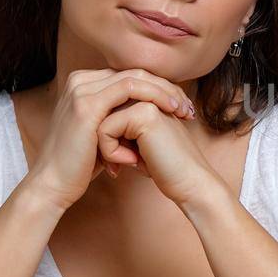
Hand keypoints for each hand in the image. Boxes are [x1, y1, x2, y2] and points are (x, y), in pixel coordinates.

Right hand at [21, 69, 195, 210]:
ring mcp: (81, 90)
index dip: (159, 88)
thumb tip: (151, 112)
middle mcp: (80, 81)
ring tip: (183, 110)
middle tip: (188, 107)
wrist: (54, 184)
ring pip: (136, 77)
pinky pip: (130, 89)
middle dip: (167, 88)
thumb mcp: (104, 133)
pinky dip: (154, 97)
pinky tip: (169, 111)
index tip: (181, 106)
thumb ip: (120, 117)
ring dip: (165, 92)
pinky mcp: (87, 105)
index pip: (131, 76)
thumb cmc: (81, 164)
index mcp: (84, 84)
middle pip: (136, 73)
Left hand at [95, 96, 228, 208]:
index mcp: (146, 97)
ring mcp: (146, 100)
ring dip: (108, 148)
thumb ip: (118, 125)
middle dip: (105, 142)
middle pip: (100, 114)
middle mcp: (146, 94)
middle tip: (122, 164)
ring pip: (100, 121)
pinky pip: (104, 130)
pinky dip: (112, 152)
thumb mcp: (134, 141)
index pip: (106, 111)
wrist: (188, 182)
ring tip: (129, 163)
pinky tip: (133, 162)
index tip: (125, 158)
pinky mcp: (143, 113)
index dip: (107, 137)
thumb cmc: (163, 166)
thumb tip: (89, 123)